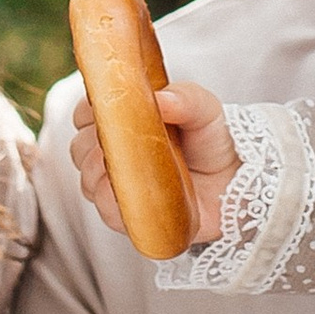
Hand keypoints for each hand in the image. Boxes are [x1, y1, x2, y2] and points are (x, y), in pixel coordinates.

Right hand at [70, 81, 234, 245]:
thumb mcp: (205, 109)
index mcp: (123, 120)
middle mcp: (113, 153)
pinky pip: (104, 210)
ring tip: (130, 167)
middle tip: (124, 142)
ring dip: (100, 172)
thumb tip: (160, 99)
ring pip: (86, 179)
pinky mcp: (127, 215)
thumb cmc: (214, 140)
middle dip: (93, 145)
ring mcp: (117, 185)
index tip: (106, 113)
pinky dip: (112, 200)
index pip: (85, 113)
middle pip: (79, 147)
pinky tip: (131, 192)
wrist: (236, 183)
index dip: (90, 112)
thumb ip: (183, 98)